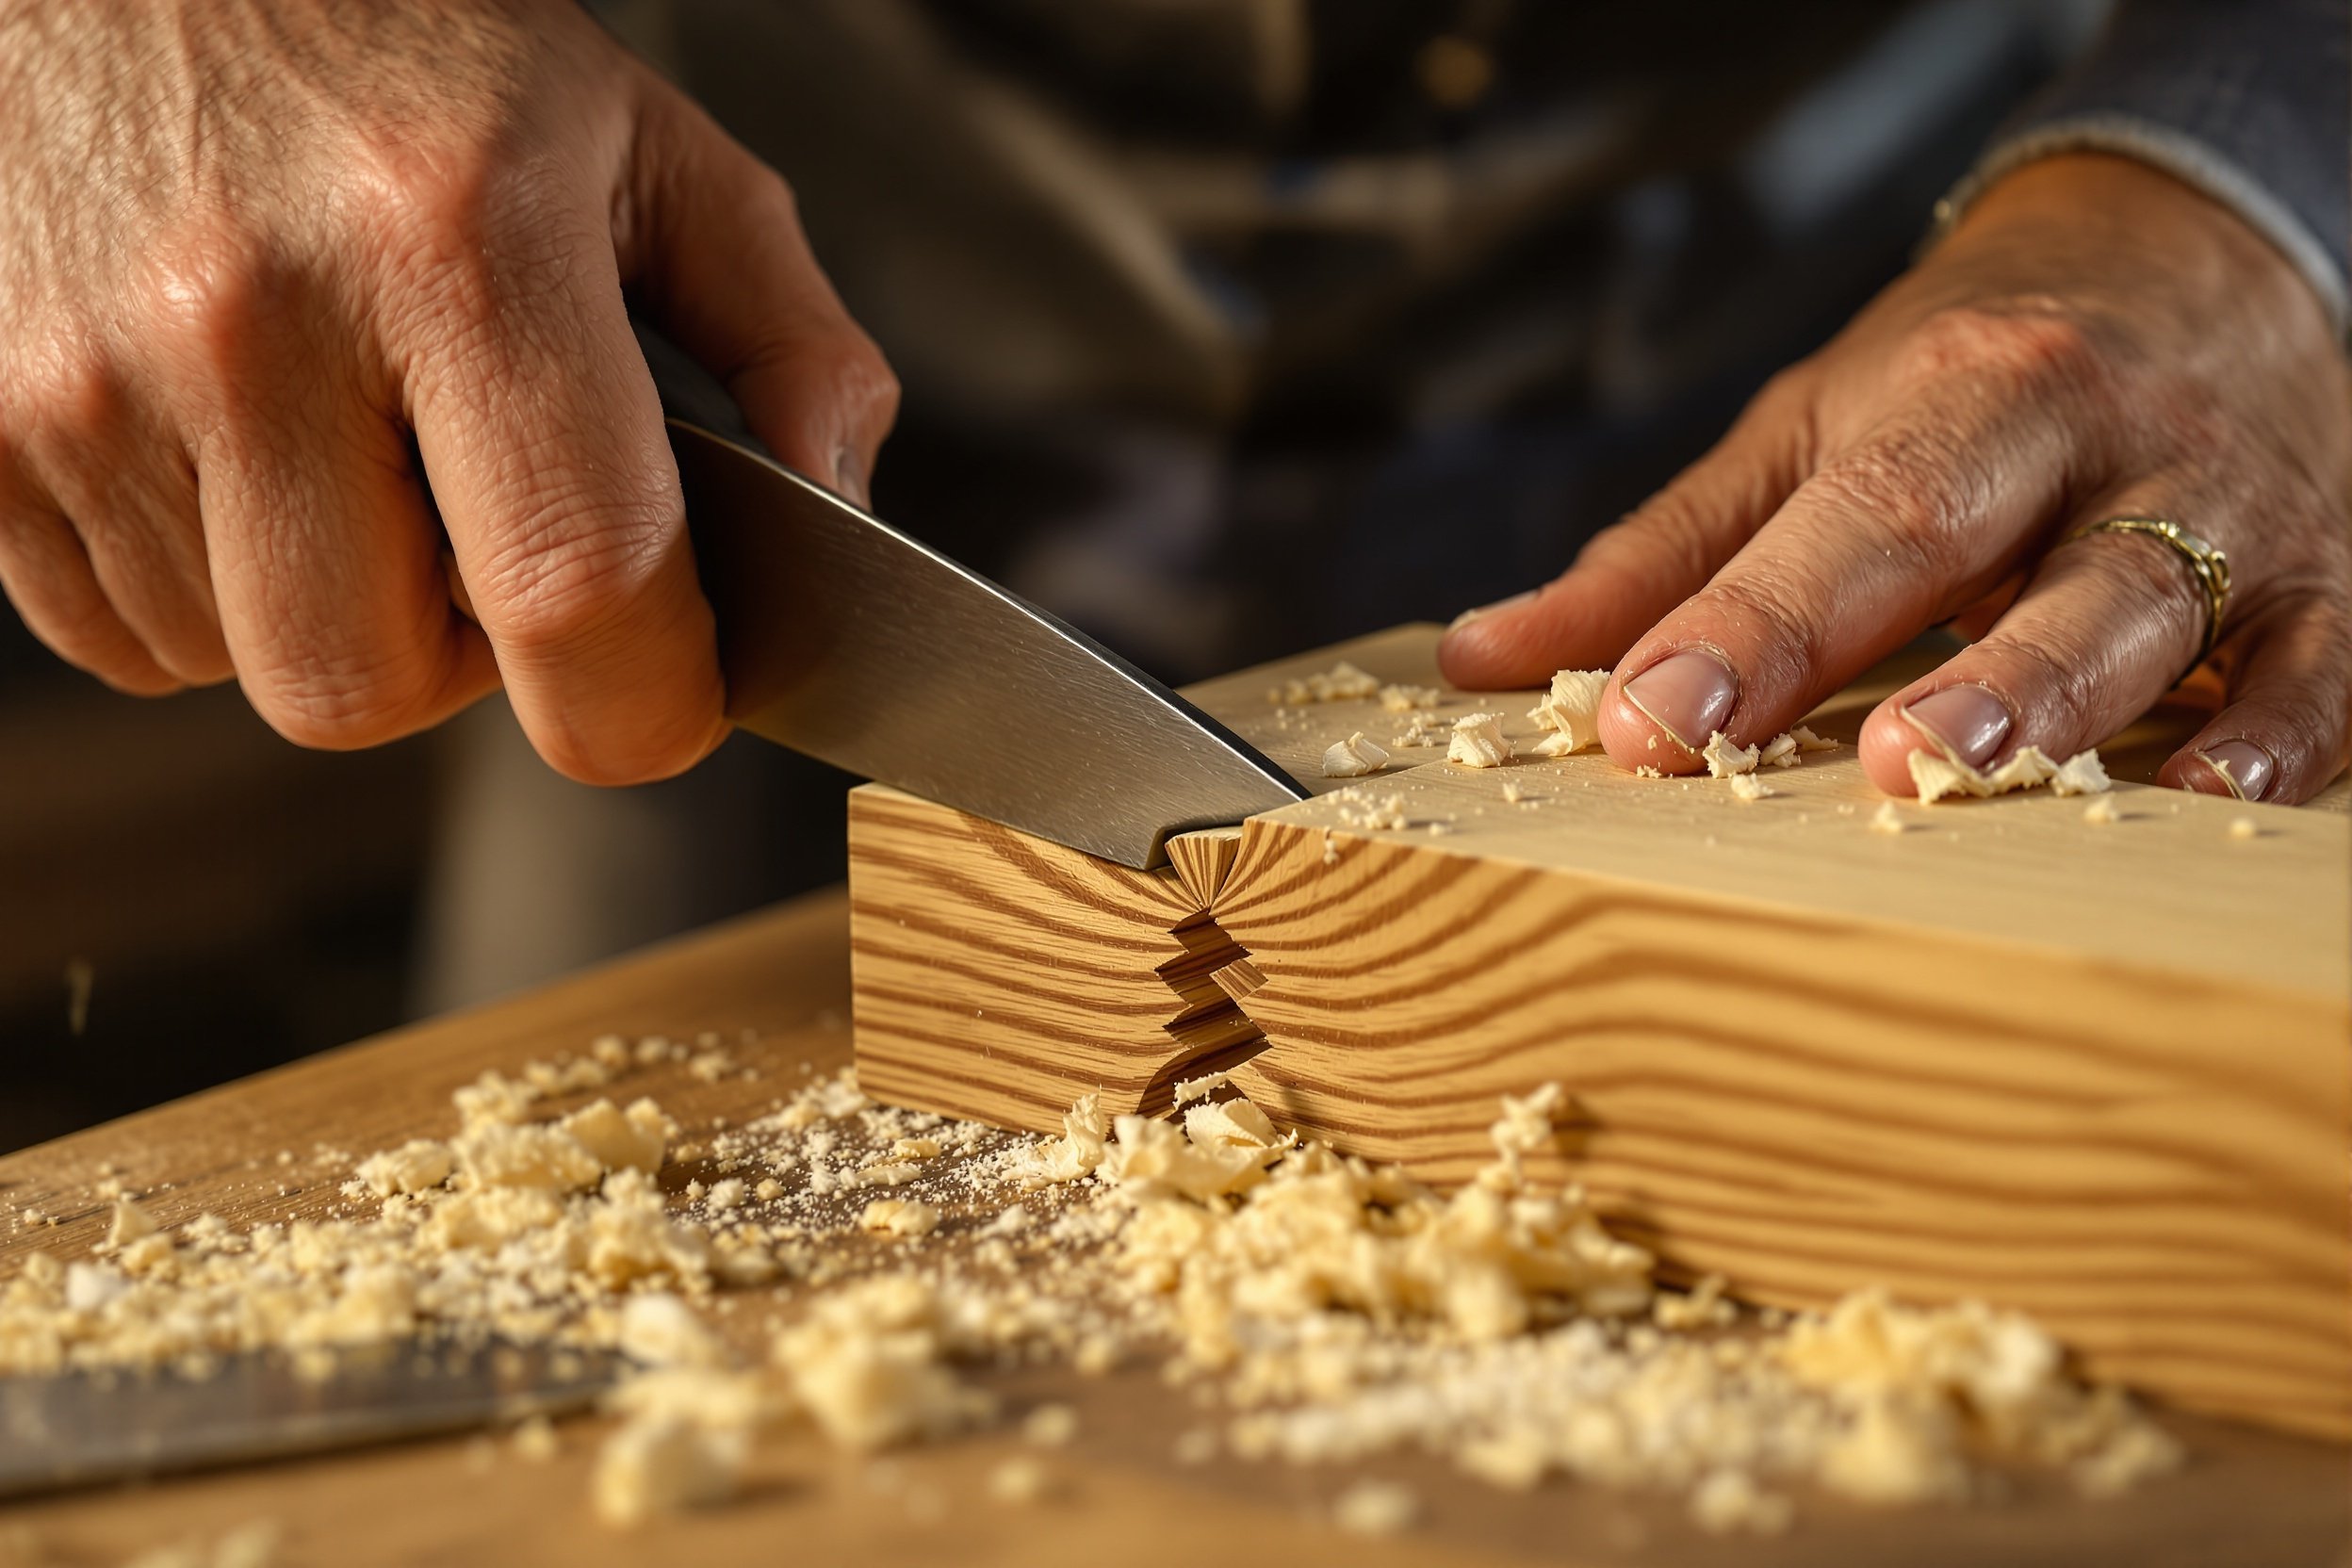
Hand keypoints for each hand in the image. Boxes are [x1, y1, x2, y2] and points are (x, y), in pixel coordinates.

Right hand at [0, 0, 895, 782]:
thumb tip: (838, 504)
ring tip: (350, 449)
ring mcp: (76, 375)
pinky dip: (205, 588)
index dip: (649, 699)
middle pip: (377, 690)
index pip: (580, 596)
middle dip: (466, 660)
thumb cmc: (392, 39)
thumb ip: (780, 332)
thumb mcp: (637, 142)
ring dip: (334, 613)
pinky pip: (117, 635)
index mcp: (455, 245)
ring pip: (246, 673)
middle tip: (484, 525)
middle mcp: (246, 317)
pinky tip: (240, 453)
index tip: (674, 680)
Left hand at [1438, 154, 2350, 803]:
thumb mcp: (1806, 429)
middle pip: (2032, 562)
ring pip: (2172, 619)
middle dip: (1961, 673)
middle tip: (1878, 765)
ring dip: (2090, 711)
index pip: (1856, 521)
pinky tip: (2219, 800)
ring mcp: (2228, 519)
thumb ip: (1661, 556)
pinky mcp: (2322, 584)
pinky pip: (2325, 672)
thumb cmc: (1965, 376)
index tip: (1645, 722)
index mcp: (1966, 397)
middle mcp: (2106, 449)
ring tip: (2010, 786)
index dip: (1749, 628)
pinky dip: (2287, 738)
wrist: (2195, 263)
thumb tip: (1482, 657)